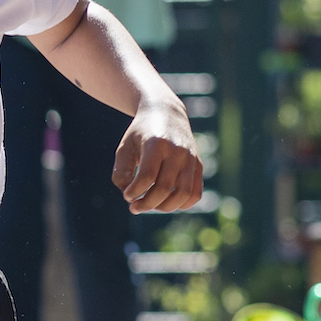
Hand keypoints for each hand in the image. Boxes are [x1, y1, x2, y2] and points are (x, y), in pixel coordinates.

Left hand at [111, 98, 203, 212]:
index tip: (127, 195)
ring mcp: (191, 158)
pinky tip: (166, 203)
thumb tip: (130, 197)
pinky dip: (182, 205)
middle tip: (134, 207)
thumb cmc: (140, 133)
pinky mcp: (198, 165)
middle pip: (164, 188)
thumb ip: (121, 173)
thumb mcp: (125, 148)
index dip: (134, 192)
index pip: (147, 176)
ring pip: (183, 194)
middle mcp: (177, 150)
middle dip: (147, 204)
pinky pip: (195, 194)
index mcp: (156, 143)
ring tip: (150, 205)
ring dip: (164, 207)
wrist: (166, 112)